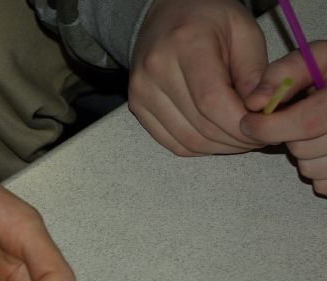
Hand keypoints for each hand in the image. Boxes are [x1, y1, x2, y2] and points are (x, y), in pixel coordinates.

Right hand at [129, 0, 266, 155]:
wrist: (167, 13)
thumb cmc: (208, 19)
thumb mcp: (244, 32)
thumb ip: (255, 73)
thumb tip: (261, 109)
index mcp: (186, 43)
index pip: (212, 101)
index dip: (240, 124)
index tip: (262, 126)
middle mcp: (156, 69)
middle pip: (200, 126)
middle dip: (236, 139)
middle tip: (258, 134)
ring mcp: (142, 90)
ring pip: (188, 140)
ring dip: (219, 147)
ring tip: (240, 136)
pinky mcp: (137, 106)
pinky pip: (172, 142)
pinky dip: (199, 147)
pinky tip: (217, 137)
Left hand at [241, 41, 326, 195]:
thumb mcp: (315, 59)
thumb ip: (282, 75)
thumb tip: (254, 102)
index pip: (307, 123)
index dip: (270, 126)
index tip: (249, 122)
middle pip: (304, 149)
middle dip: (287, 137)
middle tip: (293, 121)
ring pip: (311, 169)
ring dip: (301, 155)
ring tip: (313, 133)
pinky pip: (323, 184)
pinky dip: (316, 169)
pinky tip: (323, 147)